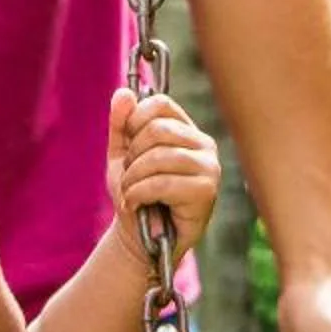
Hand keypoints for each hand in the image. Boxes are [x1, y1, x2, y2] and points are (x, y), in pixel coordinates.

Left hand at [106, 88, 220, 269]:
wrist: (139, 238)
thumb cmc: (135, 195)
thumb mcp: (121, 156)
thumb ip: (120, 124)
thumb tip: (124, 92)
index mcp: (187, 131)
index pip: (161, 104)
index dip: (134, 121)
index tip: (128, 148)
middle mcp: (204, 145)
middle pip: (157, 129)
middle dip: (132, 156)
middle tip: (129, 177)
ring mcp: (210, 168)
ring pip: (158, 157)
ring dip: (133, 179)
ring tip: (131, 194)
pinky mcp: (207, 192)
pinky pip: (162, 182)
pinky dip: (139, 194)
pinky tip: (136, 204)